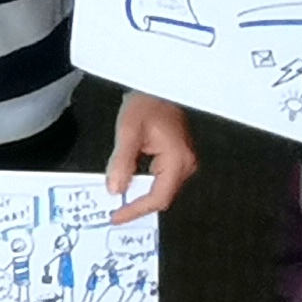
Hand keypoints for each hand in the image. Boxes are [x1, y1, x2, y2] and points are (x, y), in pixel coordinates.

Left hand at [101, 90, 197, 216]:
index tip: (116, 217)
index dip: (136, 210)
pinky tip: (130, 185)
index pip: (158, 198)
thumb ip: (121, 162)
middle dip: (138, 206)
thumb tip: (116, 189)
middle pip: (162, 197)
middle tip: (115, 213)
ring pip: (162, 189)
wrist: (160, 84)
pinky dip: (145, 184)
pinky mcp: (179, 156)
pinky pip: (162, 178)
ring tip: (120, 203)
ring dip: (141, 196)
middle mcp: (186, 164)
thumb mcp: (128, 131)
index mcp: (178, 160)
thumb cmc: (147, 102)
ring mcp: (185, 161)